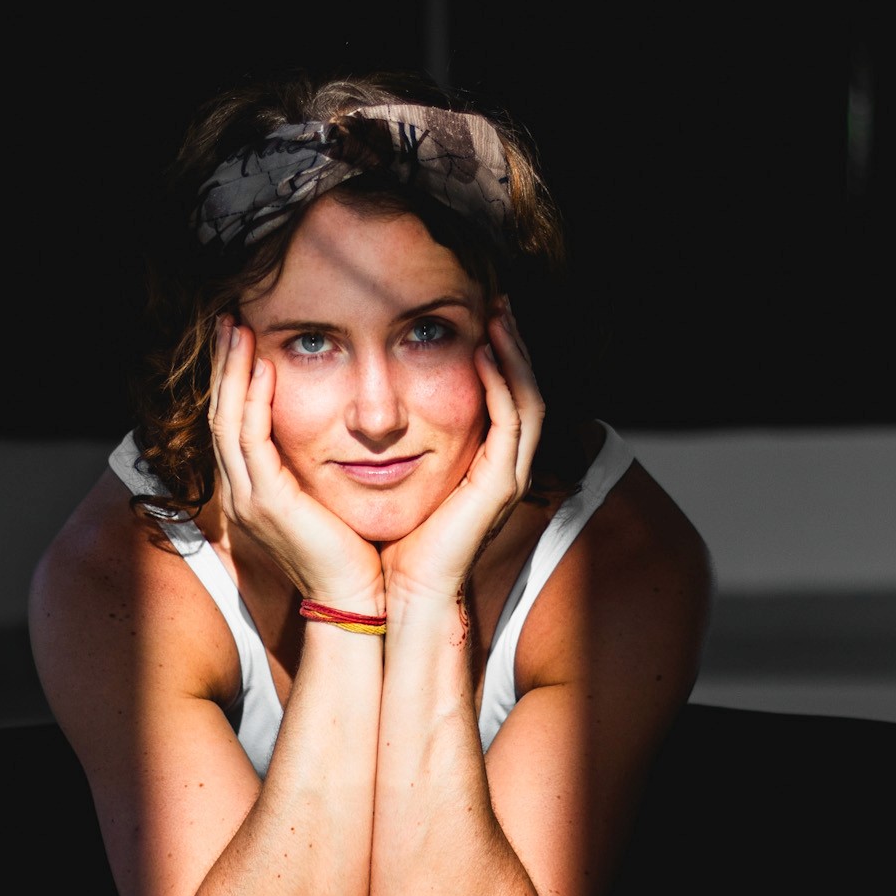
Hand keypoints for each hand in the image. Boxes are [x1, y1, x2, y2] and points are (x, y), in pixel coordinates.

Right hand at [209, 316, 384, 607]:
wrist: (358, 602)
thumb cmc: (353, 555)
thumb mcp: (328, 502)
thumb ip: (317, 471)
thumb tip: (336, 435)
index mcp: (252, 494)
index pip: (232, 425)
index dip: (233, 380)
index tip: (242, 339)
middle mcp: (240, 495)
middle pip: (219, 415)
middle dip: (224, 365)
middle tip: (228, 320)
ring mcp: (248, 499)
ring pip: (226, 421)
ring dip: (232, 371)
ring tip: (237, 329)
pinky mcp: (267, 502)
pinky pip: (250, 440)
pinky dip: (253, 400)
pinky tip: (262, 368)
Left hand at [380, 301, 543, 603]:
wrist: (399, 595)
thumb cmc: (390, 543)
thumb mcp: (395, 477)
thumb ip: (397, 443)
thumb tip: (367, 406)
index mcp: (485, 465)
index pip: (506, 396)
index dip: (501, 354)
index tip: (481, 315)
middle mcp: (505, 468)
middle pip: (526, 389)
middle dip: (516, 342)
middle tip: (500, 300)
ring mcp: (508, 477)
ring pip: (528, 399)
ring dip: (516, 353)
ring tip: (500, 314)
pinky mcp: (500, 486)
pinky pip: (511, 422)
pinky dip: (500, 384)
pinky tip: (484, 353)